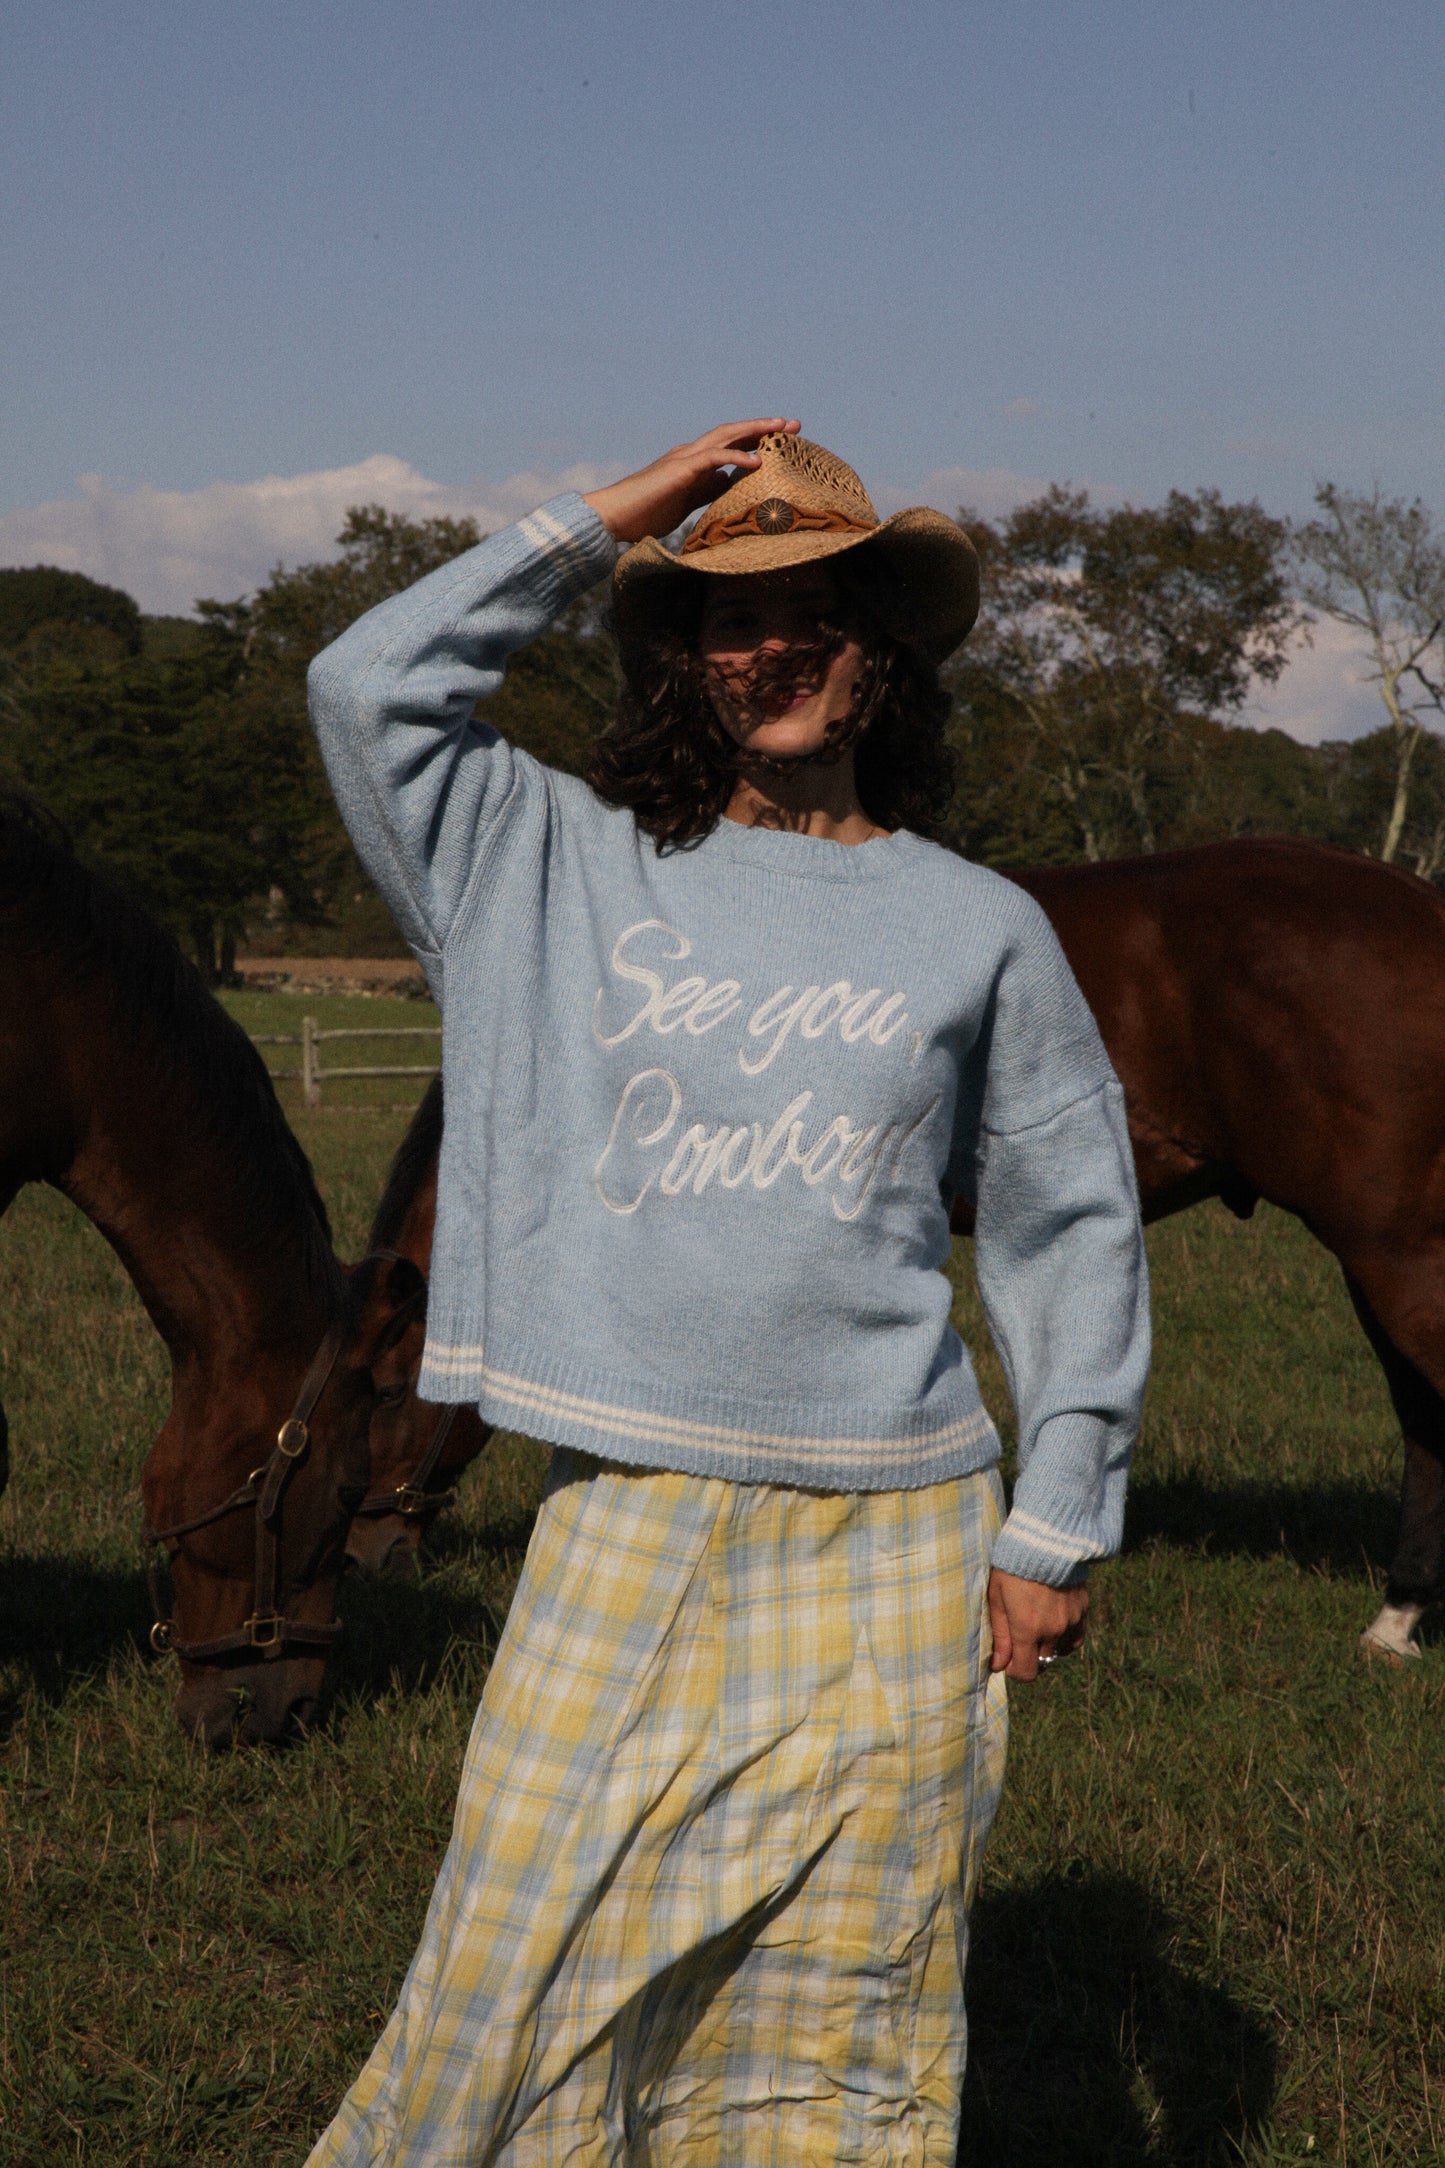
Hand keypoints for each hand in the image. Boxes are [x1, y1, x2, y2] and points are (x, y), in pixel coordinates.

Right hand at [583, 418, 801, 543]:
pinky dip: (736, 457)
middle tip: (794, 425)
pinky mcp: (680, 470)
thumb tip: (727, 482)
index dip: (757, 440)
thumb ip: (706, 490)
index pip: (731, 445)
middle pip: (734, 433)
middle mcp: (691, 453)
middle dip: (764, 428)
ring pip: (726, 436)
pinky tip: (758, 461)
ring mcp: (685, 458)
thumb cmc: (645, 513)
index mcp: (693, 462)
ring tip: (782, 430)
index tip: (785, 440)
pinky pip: (713, 459)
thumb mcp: (686, 502)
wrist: (614, 516)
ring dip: (756, 431)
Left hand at [987, 1568, 1088, 1681]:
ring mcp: (1071, 1620)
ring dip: (1047, 1645)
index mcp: (1027, 1628)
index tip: (1008, 1657)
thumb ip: (1000, 1635)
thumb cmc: (1012, 1565)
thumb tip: (998, 1666)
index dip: (1015, 1670)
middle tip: (1019, 1636)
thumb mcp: (997, 1598)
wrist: (1045, 1537)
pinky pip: (1076, 1637)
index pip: (1026, 1672)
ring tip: (1036, 1623)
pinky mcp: (1082, 1609)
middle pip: (1042, 1662)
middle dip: (1029, 1656)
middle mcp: (1053, 1629)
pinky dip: (1065, 1637)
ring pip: (1059, 1650)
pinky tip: (1054, 1623)